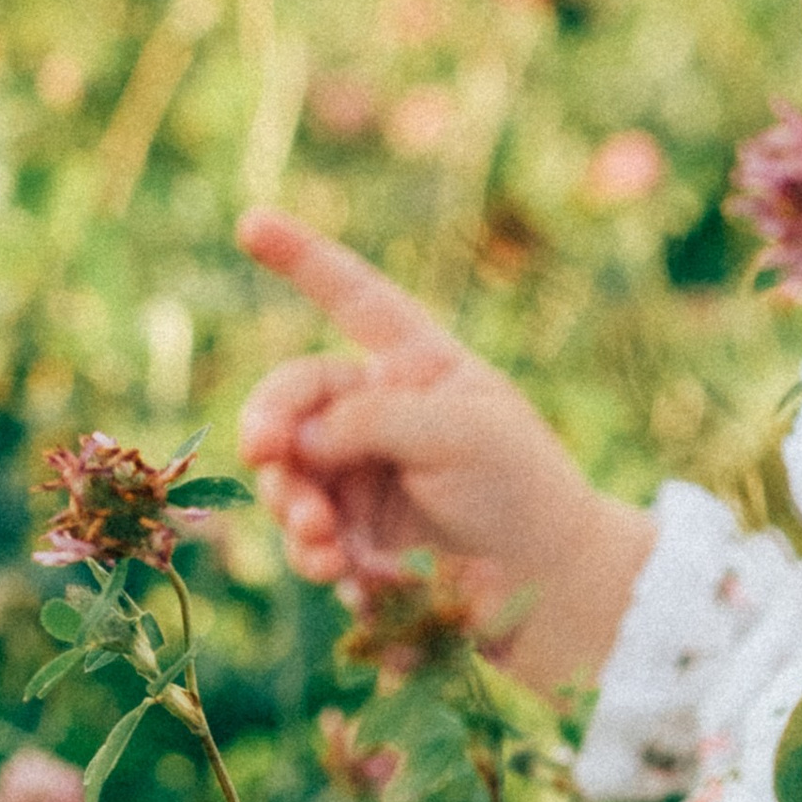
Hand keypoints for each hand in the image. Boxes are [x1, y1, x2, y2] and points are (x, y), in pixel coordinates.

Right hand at [236, 210, 654, 687]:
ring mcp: (363, 474)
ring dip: (291, 503)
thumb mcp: (461, 434)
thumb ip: (374, 421)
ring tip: (319, 538)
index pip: (355, 299)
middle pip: (293, 401)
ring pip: (289, 475)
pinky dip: (314, 554)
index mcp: (417, 365)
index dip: (304, 260)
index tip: (250, 220)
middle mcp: (381, 412)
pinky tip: (340, 572)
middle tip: (265, 455)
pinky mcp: (357, 535)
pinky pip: (306, 537)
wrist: (552, 580)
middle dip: (271, 428)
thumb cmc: (522, 488)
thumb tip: (298, 439)